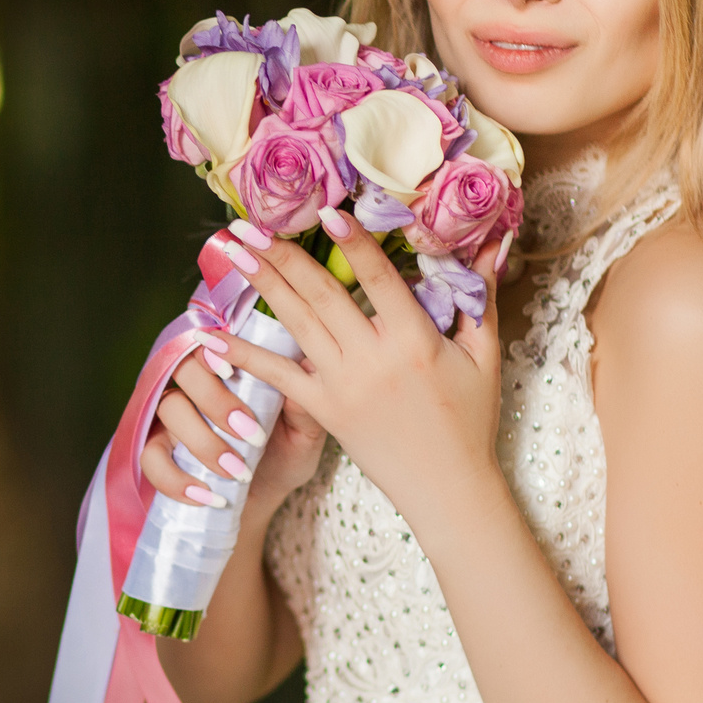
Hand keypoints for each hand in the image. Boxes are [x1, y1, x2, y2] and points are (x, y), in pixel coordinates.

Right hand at [140, 338, 328, 511]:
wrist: (264, 497)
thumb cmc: (285, 454)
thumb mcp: (305, 435)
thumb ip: (304, 407)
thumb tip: (309, 369)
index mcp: (230, 371)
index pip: (211, 343)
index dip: (214, 351)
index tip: (231, 370)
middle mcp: (195, 386)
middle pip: (185, 368)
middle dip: (215, 401)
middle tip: (251, 435)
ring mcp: (171, 417)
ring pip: (169, 408)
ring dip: (204, 441)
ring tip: (239, 472)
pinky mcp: (157, 451)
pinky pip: (150, 458)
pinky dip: (176, 479)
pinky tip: (207, 496)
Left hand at [204, 213, 510, 529]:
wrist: (447, 490)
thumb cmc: (469, 421)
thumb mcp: (482, 356)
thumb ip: (480, 297)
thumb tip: (490, 244)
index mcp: (414, 340)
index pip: (379, 279)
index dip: (353, 243)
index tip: (326, 211)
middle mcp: (372, 359)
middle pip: (322, 295)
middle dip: (284, 254)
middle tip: (252, 222)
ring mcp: (342, 385)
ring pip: (296, 323)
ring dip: (263, 284)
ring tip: (235, 251)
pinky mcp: (322, 411)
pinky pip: (277, 376)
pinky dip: (243, 355)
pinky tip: (212, 336)